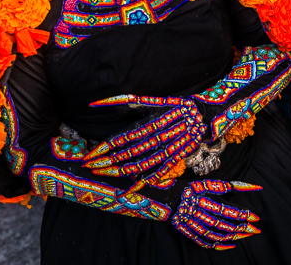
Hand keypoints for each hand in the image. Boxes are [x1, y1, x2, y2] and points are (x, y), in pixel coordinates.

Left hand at [84, 95, 204, 192]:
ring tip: (100, 174)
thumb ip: (124, 101)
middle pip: (124, 155)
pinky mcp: (173, 161)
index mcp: (147, 124)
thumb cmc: (172, 106)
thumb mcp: (149, 100)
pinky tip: (126, 191)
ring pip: (137, 167)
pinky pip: (154, 176)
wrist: (202, 115)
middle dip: (104, 162)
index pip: (119, 140)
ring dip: (117, 172)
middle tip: (88, 167)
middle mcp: (155, 140)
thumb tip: (96, 102)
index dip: (102, 149)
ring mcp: (164, 152)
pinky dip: (140, 184)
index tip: (88, 155)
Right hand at [172, 180, 261, 249]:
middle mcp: (198, 213)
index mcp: (205, 199)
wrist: (170, 198)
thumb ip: (233, 186)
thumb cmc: (195, 189)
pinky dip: (219, 245)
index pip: (227, 210)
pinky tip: (232, 245)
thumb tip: (255, 187)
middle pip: (222, 224)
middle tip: (255, 230)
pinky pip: (206, 242)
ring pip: (216, 234)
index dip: (242, 214)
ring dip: (233, 237)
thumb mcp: (212, 184)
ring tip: (246, 236)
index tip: (255, 217)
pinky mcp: (189, 232)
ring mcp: (193, 224)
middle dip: (241, 228)